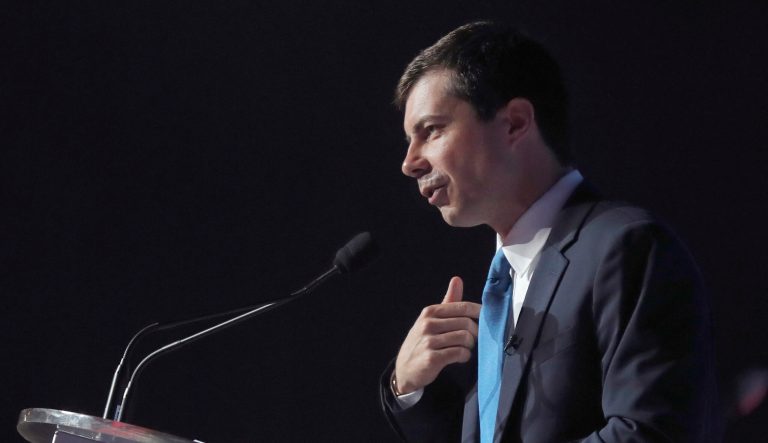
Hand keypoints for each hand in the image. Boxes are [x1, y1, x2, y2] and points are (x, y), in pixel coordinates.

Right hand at [394, 276, 480, 393]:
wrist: (405, 369)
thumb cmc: (422, 342)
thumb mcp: (431, 319)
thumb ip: (447, 301)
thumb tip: (457, 279)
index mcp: (430, 312)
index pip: (462, 307)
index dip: (479, 312)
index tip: (486, 317)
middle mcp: (428, 324)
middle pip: (466, 323)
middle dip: (474, 333)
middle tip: (472, 339)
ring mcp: (429, 341)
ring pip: (465, 338)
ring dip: (469, 345)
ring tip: (464, 348)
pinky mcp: (432, 358)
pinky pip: (459, 353)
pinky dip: (464, 356)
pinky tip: (460, 357)